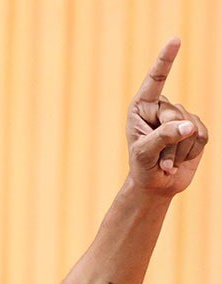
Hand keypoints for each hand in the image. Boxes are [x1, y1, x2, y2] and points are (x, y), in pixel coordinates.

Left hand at [127, 37, 208, 196]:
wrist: (156, 185)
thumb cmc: (142, 166)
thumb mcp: (144, 153)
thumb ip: (162, 137)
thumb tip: (188, 125)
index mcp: (142, 106)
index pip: (156, 80)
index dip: (166, 60)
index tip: (175, 40)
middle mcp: (162, 108)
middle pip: (175, 115)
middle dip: (168, 142)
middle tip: (158, 160)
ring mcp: (181, 118)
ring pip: (189, 128)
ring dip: (178, 151)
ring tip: (165, 162)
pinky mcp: (196, 129)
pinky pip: (201, 136)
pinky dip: (191, 152)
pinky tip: (179, 160)